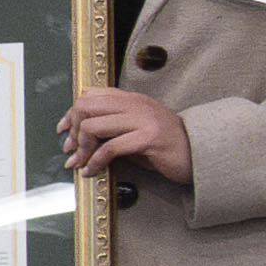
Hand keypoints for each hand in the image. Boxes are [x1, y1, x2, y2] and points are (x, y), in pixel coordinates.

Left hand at [55, 84, 195, 187]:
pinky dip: (95, 161)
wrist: (201, 155)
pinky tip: (92, 170)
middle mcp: (136, 104)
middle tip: (72, 149)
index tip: (65, 130)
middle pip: (86, 107)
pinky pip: (110, 148)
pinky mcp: (149, 138)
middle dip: (73, 130)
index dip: (72, 113)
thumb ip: (115, 126)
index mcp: (133, 99)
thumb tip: (83, 136)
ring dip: (82, 148)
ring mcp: (143, 120)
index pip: (91, 95)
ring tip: (80, 162)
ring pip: (93, 125)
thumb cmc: (168, 147)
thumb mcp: (138, 130)